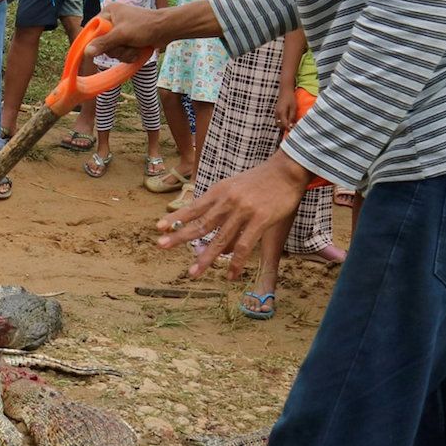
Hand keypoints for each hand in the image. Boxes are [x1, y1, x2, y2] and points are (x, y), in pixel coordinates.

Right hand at [86, 2, 168, 62]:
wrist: (167, 29)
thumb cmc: (145, 26)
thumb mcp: (122, 34)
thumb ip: (104, 43)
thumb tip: (86, 52)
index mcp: (109, 13)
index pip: (92, 29)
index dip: (94, 41)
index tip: (97, 50)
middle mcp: (113, 21)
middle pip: (102, 43)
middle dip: (115, 49)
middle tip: (126, 45)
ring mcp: (121, 32)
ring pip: (113, 51)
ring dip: (124, 53)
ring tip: (135, 47)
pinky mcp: (128, 40)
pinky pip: (121, 53)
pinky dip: (129, 55)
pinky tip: (138, 51)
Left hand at [157, 153, 308, 278]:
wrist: (287, 170)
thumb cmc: (261, 181)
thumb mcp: (235, 187)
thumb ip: (223, 209)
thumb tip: (219, 241)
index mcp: (219, 191)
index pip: (193, 207)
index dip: (176, 218)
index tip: (158, 227)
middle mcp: (228, 201)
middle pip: (200, 224)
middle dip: (179, 237)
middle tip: (161, 245)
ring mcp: (243, 211)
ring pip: (220, 239)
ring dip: (205, 258)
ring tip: (192, 273)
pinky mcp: (260, 220)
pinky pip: (244, 246)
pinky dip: (235, 263)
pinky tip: (229, 274)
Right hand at [274, 86, 298, 132]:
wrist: (285, 90)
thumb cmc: (291, 98)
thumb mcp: (293, 108)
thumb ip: (292, 117)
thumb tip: (292, 126)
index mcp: (281, 113)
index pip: (284, 125)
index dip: (289, 129)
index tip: (294, 131)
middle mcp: (277, 114)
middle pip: (280, 125)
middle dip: (285, 129)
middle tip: (293, 130)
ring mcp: (276, 112)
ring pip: (278, 123)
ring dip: (283, 126)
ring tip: (290, 127)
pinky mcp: (276, 111)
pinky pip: (278, 120)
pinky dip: (282, 122)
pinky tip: (287, 122)